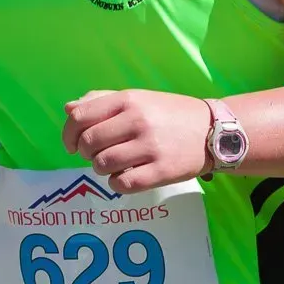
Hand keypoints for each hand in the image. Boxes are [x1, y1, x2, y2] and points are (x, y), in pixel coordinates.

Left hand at [62, 90, 212, 193]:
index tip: (72, 143)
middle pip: (88, 143)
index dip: (68, 134)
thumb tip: (68, 110)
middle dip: (85, 153)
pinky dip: (117, 183)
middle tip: (97, 154)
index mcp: (129, 100)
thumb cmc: (170, 114)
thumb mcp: (139, 98)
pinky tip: (128, 176)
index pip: (80, 117)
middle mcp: (137, 121)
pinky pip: (121, 184)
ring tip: (116, 164)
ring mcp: (149, 147)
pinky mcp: (160, 172)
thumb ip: (102, 100)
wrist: (214, 131)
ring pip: (102, 165)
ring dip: (102, 168)